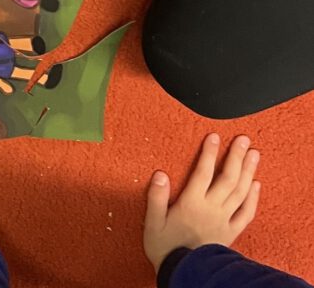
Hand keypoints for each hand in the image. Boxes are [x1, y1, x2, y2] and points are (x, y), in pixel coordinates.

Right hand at [143, 134, 260, 271]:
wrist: (186, 275)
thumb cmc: (166, 248)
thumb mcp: (153, 222)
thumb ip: (157, 197)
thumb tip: (160, 174)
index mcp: (191, 203)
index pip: (202, 173)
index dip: (208, 153)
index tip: (214, 136)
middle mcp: (211, 208)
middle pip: (227, 178)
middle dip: (235, 157)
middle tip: (243, 139)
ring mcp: (224, 220)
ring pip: (240, 192)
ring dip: (248, 171)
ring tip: (254, 154)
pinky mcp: (231, 231)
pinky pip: (246, 213)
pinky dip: (253, 198)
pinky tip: (256, 184)